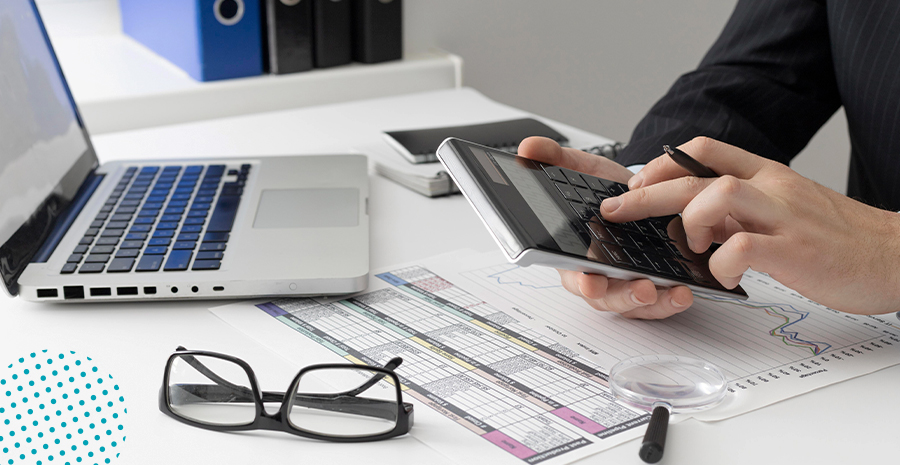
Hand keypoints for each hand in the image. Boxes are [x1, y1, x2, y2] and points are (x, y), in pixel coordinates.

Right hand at [517, 137, 695, 318]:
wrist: (637, 196)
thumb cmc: (603, 193)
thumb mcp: (579, 169)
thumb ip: (554, 158)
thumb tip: (528, 147)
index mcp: (571, 253)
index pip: (571, 273)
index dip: (579, 281)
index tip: (589, 282)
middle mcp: (595, 275)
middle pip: (603, 297)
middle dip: (622, 297)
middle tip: (642, 289)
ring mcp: (622, 285)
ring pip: (631, 305)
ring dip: (652, 304)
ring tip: (673, 292)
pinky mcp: (648, 288)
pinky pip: (657, 305)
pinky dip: (670, 301)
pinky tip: (684, 292)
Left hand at [601, 136, 899, 314]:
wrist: (896, 255)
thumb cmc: (836, 237)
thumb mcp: (782, 209)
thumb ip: (739, 209)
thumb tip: (691, 216)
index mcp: (767, 174)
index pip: (705, 149)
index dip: (663, 161)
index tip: (637, 181)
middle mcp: (771, 188)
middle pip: (696, 174)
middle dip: (646, 192)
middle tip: (616, 209)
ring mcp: (784, 217)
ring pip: (718, 194)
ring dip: (688, 219)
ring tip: (688, 243)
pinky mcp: (796, 252)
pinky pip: (743, 247)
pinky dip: (720, 263)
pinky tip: (722, 274)